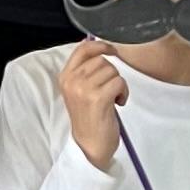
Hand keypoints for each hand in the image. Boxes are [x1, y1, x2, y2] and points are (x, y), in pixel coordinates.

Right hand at [59, 40, 126, 169]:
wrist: (89, 146)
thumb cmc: (89, 118)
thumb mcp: (80, 91)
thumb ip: (84, 70)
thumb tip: (93, 43)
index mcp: (65, 77)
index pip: (82, 49)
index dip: (100, 45)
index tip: (111, 49)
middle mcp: (72, 81)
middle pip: (102, 60)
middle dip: (112, 73)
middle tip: (110, 90)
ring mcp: (83, 89)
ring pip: (112, 71)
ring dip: (119, 84)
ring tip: (113, 98)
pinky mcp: (98, 98)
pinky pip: (119, 82)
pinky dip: (123, 92)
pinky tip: (118, 103)